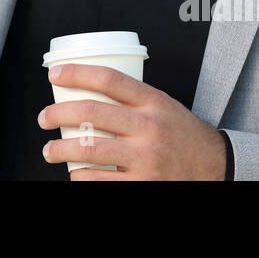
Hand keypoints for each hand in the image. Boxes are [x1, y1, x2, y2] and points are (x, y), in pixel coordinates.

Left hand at [37, 63, 226, 179]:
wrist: (214, 166)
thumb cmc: (180, 133)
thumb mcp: (163, 105)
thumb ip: (132, 98)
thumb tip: (84, 90)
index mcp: (153, 101)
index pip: (108, 78)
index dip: (76, 73)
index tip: (54, 74)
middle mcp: (150, 127)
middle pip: (91, 112)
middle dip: (57, 114)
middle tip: (44, 118)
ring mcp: (147, 158)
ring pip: (89, 148)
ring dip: (60, 149)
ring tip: (49, 150)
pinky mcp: (144, 184)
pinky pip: (101, 180)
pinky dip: (80, 177)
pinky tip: (74, 173)